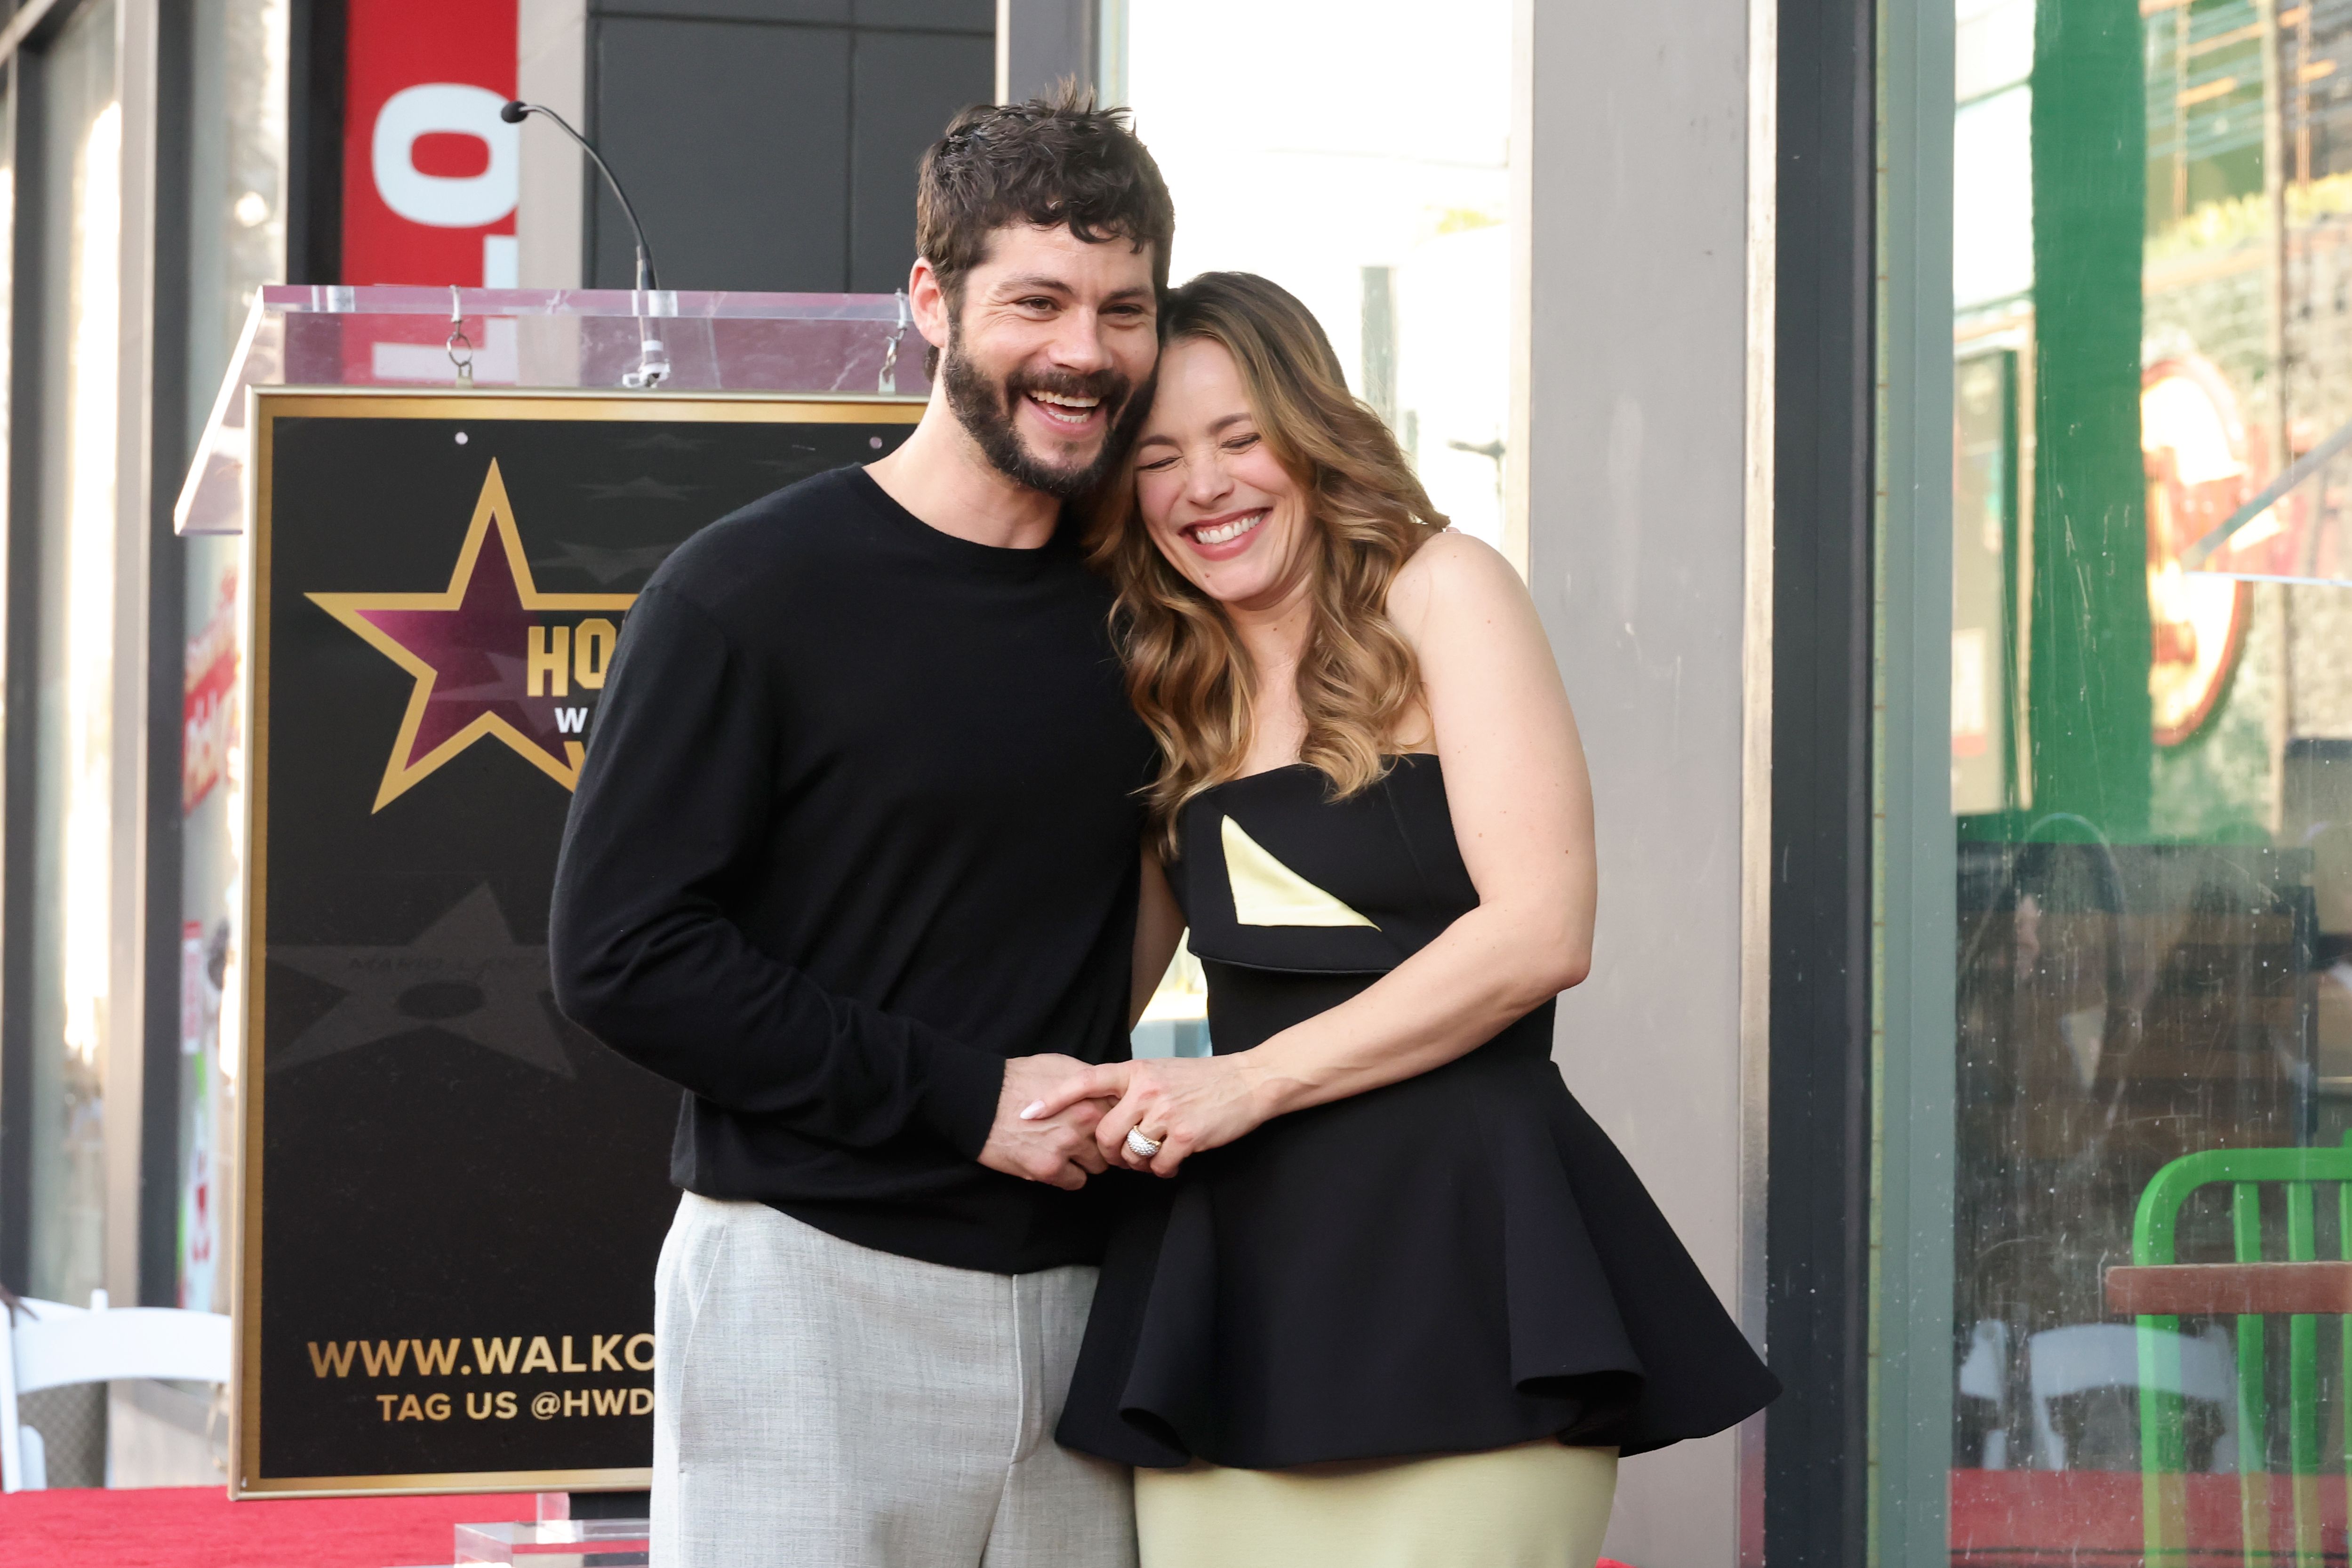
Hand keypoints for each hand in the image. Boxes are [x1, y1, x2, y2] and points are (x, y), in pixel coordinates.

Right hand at [978, 1055, 1115, 1189]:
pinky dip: (1067, 1176)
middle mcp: (1086, 1120)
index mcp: (1091, 1095)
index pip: (1124, 1116)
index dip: (1117, 1121)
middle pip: (1114, 1143)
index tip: (1109, 1125)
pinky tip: (1053, 1162)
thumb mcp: (1059, 1066)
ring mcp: (1067, 1144)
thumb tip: (1110, 1092)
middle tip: (1084, 1140)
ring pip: (1099, 1166)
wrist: (978, 1099)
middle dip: (1102, 1143)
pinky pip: (1076, 1182)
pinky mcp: (1048, 1167)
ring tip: (1067, 1151)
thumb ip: (1090, 1081)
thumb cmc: (1017, 1079)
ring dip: (1086, 1161)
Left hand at [1023, 1055, 1268, 1177]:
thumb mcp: (1158, 1072)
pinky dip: (1164, 1170)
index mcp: (1135, 1072)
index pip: (1084, 1082)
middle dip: (1109, 1153)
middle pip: (1104, 1133)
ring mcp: (1166, 1112)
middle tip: (1125, 1155)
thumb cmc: (1200, 1080)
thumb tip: (1100, 1114)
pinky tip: (1174, 1161)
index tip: (1026, 1113)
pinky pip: (1158, 1166)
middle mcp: (1146, 1089)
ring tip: (1155, 1155)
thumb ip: (1129, 1088)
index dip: (1053, 1099)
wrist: (1247, 1082)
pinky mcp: (1187, 1135)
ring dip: (1139, 1163)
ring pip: (1130, 1153)